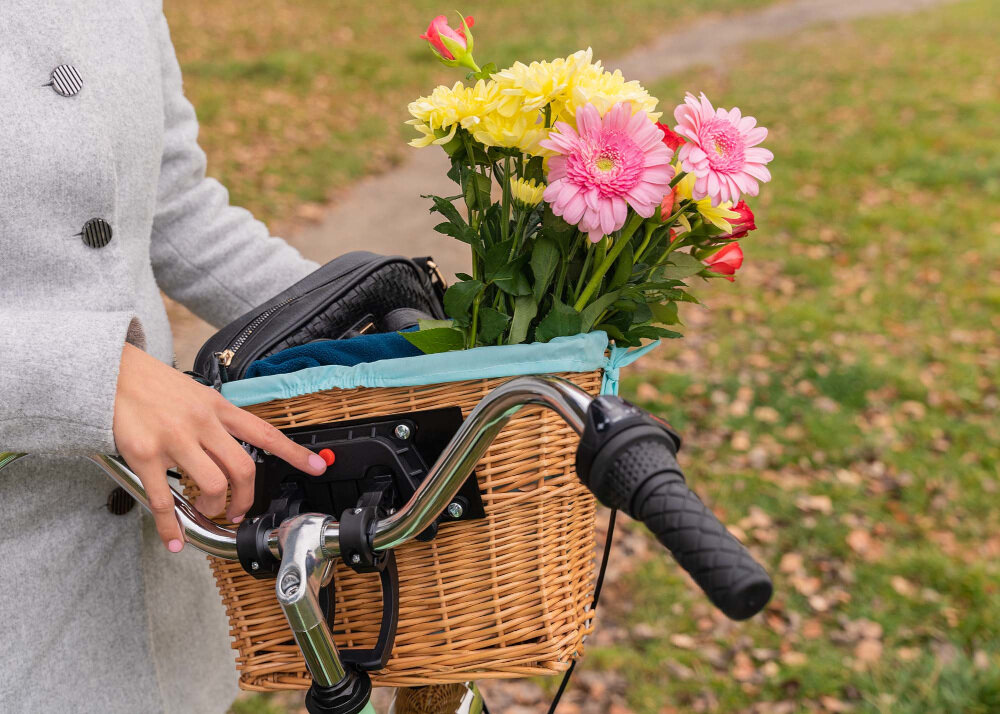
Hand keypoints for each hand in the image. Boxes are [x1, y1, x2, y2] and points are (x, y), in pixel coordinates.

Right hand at [112, 343, 326, 550]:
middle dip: (245, 498)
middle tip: (239, 511)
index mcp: (218, 408)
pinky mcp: (145, 453)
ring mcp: (174, 438)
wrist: (111, 371)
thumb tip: (234, 446)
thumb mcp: (197, 394)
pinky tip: (175, 540)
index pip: (264, 432)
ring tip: (206, 510)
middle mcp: (202, 423)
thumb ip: (218, 419)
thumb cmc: (155, 386)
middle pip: (242, 468)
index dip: (294, 453)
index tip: (317, 467)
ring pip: (211, 484)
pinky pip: (163, 499)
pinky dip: (170, 526)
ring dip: (213, 507)